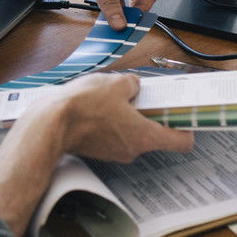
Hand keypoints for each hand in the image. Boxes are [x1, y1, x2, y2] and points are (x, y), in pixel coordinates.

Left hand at [45, 0, 157, 29]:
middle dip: (131, 12)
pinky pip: (102, 0)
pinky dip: (103, 10)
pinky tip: (103, 19)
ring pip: (117, 0)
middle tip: (126, 26)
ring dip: (116, 13)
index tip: (135, 19)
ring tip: (114, 27)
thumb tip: (120, 20)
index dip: (144, 6)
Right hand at [45, 72, 193, 162]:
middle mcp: (133, 150)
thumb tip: (132, 86)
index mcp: (145, 136)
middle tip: (142, 96)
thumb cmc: (84, 107)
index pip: (182, 142)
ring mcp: (114, 152)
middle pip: (154, 134)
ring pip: (132, 134)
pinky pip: (114, 135)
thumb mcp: (115, 83)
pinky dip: (111, 122)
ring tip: (113, 98)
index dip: (186, 127)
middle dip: (149, 114)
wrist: (50, 123)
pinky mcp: (98, 150)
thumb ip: (132, 84)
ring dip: (128, 117)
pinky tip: (98, 106)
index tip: (183, 115)